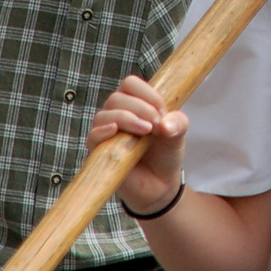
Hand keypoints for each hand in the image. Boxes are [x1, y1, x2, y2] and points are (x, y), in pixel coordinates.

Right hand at [88, 74, 188, 217]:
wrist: (159, 186)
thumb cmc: (165, 155)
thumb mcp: (178, 135)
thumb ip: (178, 123)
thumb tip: (165, 124)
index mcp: (134, 104)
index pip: (130, 84)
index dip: (147, 94)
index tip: (163, 111)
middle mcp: (117, 115)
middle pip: (117, 98)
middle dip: (140, 107)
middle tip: (156, 124)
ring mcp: (106, 133)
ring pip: (105, 115)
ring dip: (127, 118)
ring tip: (147, 131)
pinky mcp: (99, 153)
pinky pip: (93, 136)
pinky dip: (103, 131)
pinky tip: (116, 131)